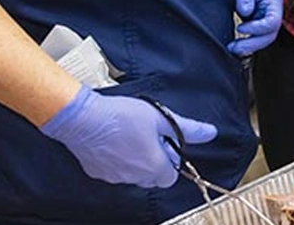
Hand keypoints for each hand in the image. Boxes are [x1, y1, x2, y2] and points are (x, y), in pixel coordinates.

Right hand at [40, 86, 216, 187]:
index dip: (171, 161)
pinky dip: (117, 160)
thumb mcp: (160, 117)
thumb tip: (210, 133)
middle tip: (149, 138)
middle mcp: (134, 176)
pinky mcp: (97, 172)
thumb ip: (187, 129)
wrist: (83, 118)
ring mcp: (114, 177)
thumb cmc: (120, 116)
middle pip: (152, 177)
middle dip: (154, 161)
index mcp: (152, 166)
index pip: (170, 177)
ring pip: (132, 175)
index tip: (166, 145)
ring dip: (135, 160)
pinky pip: (114, 171)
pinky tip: (114, 140)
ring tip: (131, 136)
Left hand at [228, 0, 282, 55]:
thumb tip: (245, 12)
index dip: (257, 28)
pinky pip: (256, 38)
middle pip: (270, 35)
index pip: (273, 22)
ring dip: (249, 46)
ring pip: (264, 39)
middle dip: (252, 44)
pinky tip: (236, 47)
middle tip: (234, 47)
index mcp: (274, 1)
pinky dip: (247, 44)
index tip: (240, 27)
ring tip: (232, 49)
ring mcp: (266, 19)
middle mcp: (273, 12)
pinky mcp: (258, 24)